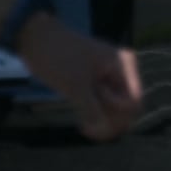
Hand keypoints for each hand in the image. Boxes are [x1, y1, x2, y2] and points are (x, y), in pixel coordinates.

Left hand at [18, 10, 147, 140]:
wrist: (36, 40)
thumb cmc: (58, 57)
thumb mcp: (76, 85)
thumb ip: (93, 109)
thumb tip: (105, 129)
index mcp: (123, 66)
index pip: (133, 102)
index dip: (117, 114)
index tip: (93, 111)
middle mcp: (122, 73)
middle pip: (127, 110)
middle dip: (110, 122)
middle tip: (87, 126)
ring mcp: (110, 80)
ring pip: (116, 112)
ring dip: (103, 122)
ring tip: (84, 126)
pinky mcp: (98, 87)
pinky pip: (105, 109)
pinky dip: (97, 119)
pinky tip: (85, 126)